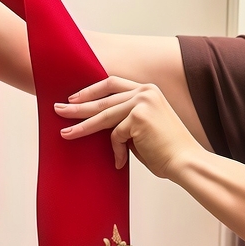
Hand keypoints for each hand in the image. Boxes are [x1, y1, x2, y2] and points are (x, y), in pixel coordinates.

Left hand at [56, 76, 199, 177]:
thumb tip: (98, 123)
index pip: (112, 83)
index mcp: (148, 91)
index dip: (91, 90)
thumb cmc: (166, 151)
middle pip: (103, 98)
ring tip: (66, 133)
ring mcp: (142, 102)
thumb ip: (124, 121)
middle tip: (59, 110)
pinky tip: (120, 162)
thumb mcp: (142, 130)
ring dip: (82, 126)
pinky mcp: (138, 117)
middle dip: (78, 105)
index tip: (74, 98)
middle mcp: (145, 91)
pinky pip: (115, 135)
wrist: (185, 162)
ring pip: (103, 115)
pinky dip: (116, 151)